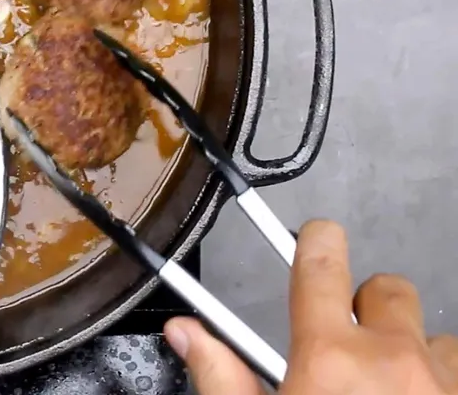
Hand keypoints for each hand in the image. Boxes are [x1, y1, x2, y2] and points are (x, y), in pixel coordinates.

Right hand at [164, 220, 457, 393]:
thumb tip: (186, 332)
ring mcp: (445, 386)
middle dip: (369, 306)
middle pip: (389, 288)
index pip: (322, 261)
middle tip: (349, 348)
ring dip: (417, 354)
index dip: (317, 239)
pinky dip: (446, 386)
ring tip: (394, 393)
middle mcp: (394, 360)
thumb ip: (222, 376)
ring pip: (439, 337)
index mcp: (329, 357)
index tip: (316, 238)